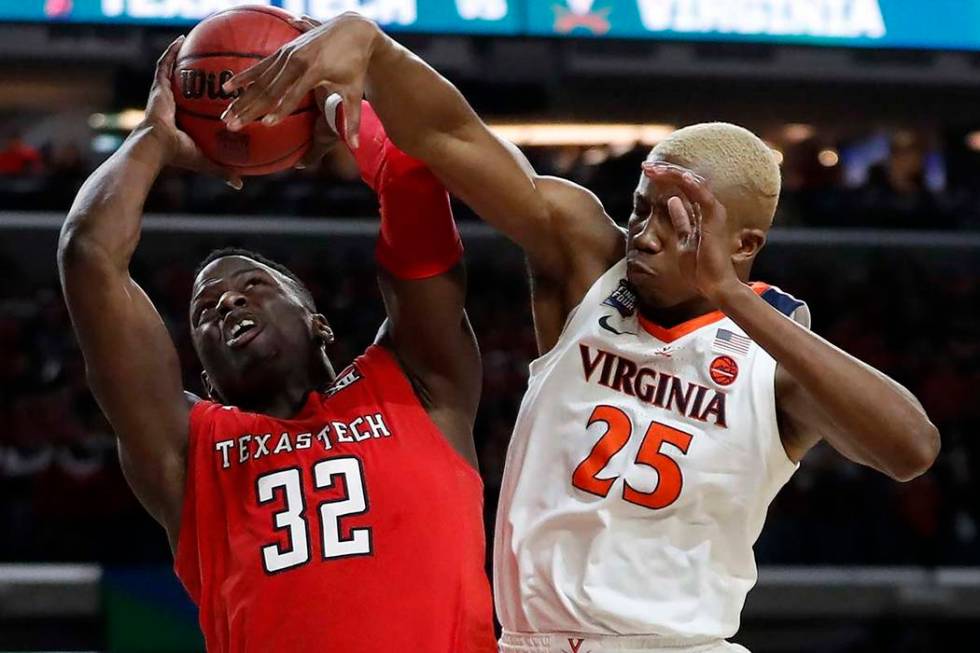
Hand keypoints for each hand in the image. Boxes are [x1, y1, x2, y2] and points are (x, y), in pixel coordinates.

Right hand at [141, 36, 242, 188]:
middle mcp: (170, 104)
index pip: (191, 105)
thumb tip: (240, 185)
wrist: (156, 146)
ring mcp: (162, 94)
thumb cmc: (178, 155)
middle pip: (181, 84)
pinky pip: (165, 64)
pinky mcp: (158, 86)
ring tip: (189, 41)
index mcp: (180, 120)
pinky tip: (181, 39)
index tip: (212, 89)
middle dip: (189, 72)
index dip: (199, 97)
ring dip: (179, 55)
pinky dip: (172, 51)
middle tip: (203, 61)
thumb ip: (223, 170)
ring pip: (171, 70)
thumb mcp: (206, 161)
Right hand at [220, 12, 379, 147]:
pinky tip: (227, 88)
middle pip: (269, 89)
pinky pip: (260, 66)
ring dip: (241, 98)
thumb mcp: (354, 91)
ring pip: (260, 80)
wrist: (352, 30)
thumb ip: (352, 119)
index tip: (267, 124)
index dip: (281, 109)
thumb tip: (355, 146)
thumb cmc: (355, 65)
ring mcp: (287, 54)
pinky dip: (244, 78)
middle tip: (232, 125)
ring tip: (226, 114)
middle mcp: (296, 60)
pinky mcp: (283, 51)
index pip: (294, 94)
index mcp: (314, 70)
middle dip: (250, 109)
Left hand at [641, 161, 742, 304]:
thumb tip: (672, 201)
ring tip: (654, 169)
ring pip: (693, 183)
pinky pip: (703, 196)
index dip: (666, 177)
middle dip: (666, 171)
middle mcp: (709, 208)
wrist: (714, 285)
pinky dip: (691, 184)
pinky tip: (680, 176)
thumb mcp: (683, 239)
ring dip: (673, 174)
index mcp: (702, 212)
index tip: (648, 172)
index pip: (683, 187)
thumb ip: (681, 220)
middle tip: (646, 166)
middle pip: (687, 181)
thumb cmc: (700, 267)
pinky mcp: (715, 219)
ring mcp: (714, 212)